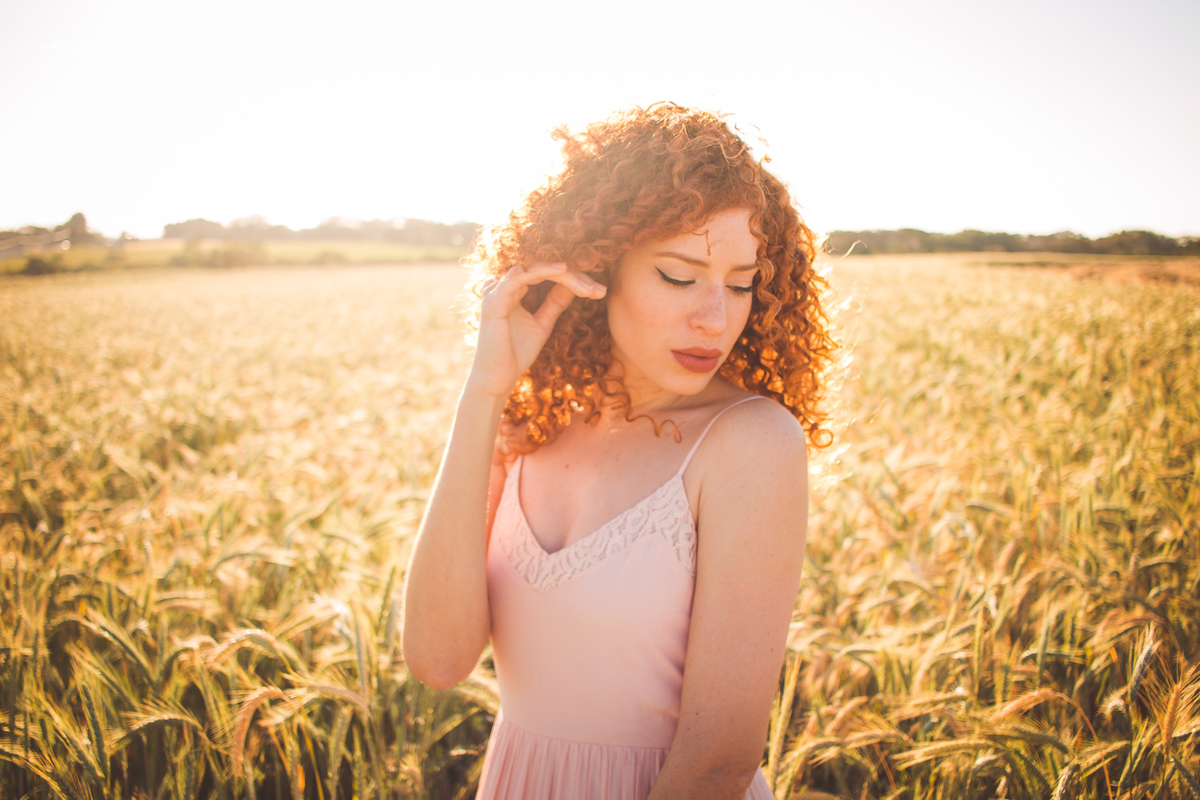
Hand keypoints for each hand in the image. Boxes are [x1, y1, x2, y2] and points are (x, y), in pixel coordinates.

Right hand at [467, 262, 606, 397]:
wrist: (498, 378)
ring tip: (588, 286)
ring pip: (535, 269)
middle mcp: (503, 284)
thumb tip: (574, 285)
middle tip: (599, 289)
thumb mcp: (543, 323)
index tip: (599, 291)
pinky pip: (519, 278)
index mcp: (513, 288)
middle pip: (544, 269)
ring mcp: (496, 290)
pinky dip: (541, 272)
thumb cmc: (516, 352)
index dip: (575, 279)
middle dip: (575, 277)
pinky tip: (561, 269)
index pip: (547, 274)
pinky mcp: (493, 300)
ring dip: (565, 275)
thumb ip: (554, 302)